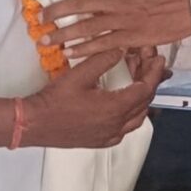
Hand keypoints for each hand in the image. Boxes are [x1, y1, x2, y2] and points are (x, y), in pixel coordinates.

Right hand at [21, 48, 163, 148]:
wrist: (32, 124)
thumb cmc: (54, 100)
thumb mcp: (81, 74)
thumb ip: (105, 59)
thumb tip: (123, 49)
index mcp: (115, 108)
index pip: (146, 88)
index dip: (154, 72)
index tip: (158, 58)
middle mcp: (117, 125)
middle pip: (144, 102)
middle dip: (149, 81)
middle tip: (147, 64)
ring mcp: (110, 135)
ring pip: (137, 116)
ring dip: (141, 97)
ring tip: (137, 79)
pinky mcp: (101, 141)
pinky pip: (125, 128)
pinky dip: (131, 113)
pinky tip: (124, 101)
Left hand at [40, 0, 190, 56]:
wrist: (190, 4)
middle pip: (78, 5)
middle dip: (55, 12)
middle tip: (41, 19)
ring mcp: (123, 19)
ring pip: (86, 28)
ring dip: (63, 35)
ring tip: (47, 41)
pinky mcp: (131, 37)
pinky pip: (102, 44)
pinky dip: (84, 50)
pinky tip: (70, 54)